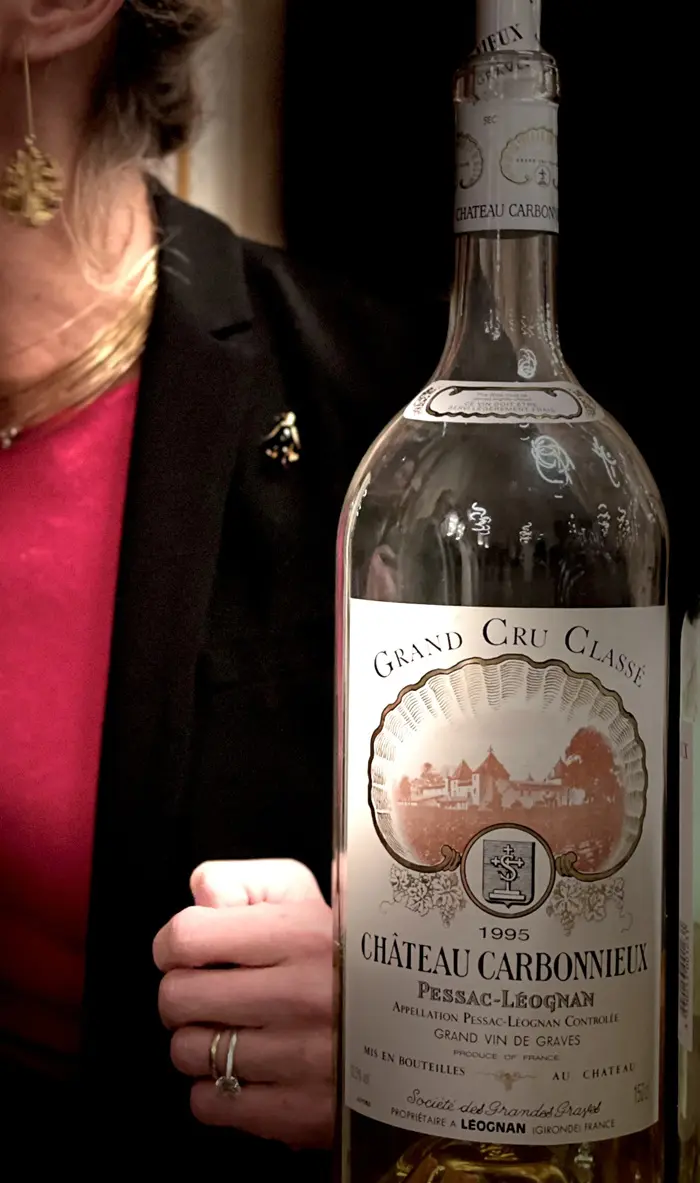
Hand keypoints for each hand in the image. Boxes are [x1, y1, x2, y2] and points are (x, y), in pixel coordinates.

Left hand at [153, 859, 333, 1148]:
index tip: (188, 951)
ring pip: (187, 1052)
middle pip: (176, 997)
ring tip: (233, 1031)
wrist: (425, 1030)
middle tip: (208, 994)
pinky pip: (209, 1103)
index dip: (174, 943)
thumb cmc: (347, 957)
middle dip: (182, 993)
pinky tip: (247, 1069)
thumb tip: (201, 895)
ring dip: (199, 1043)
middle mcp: (300, 995)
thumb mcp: (309, 896)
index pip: (187, 937)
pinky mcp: (299, 1112)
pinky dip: (216, 1090)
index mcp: (299, 934)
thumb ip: (247, 883)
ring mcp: (300, 1058)